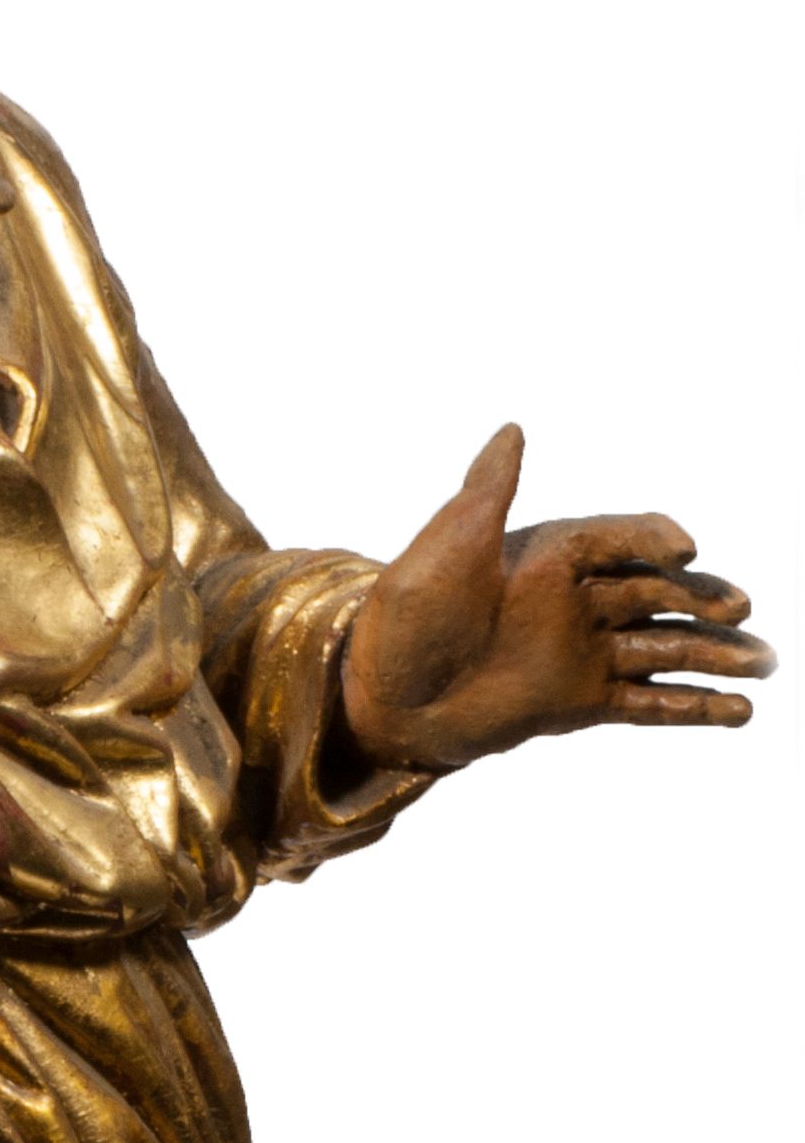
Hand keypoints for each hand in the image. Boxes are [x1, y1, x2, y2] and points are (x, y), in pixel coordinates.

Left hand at [340, 423, 773, 773]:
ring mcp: (582, 652)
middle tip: (740, 611)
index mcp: (549, 554)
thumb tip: (514, 429)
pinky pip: (648, 703)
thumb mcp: (443, 551)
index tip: (685, 551)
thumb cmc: (404, 619)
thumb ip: (485, 494)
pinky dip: (691, 707)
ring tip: (765, 663)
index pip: (620, 538)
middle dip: (703, 602)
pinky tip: (738, 713)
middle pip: (657, 594)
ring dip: (714, 655)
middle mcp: (576, 599)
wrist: (379, 698)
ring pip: (664, 649)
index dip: (655, 541)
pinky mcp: (580, 703)